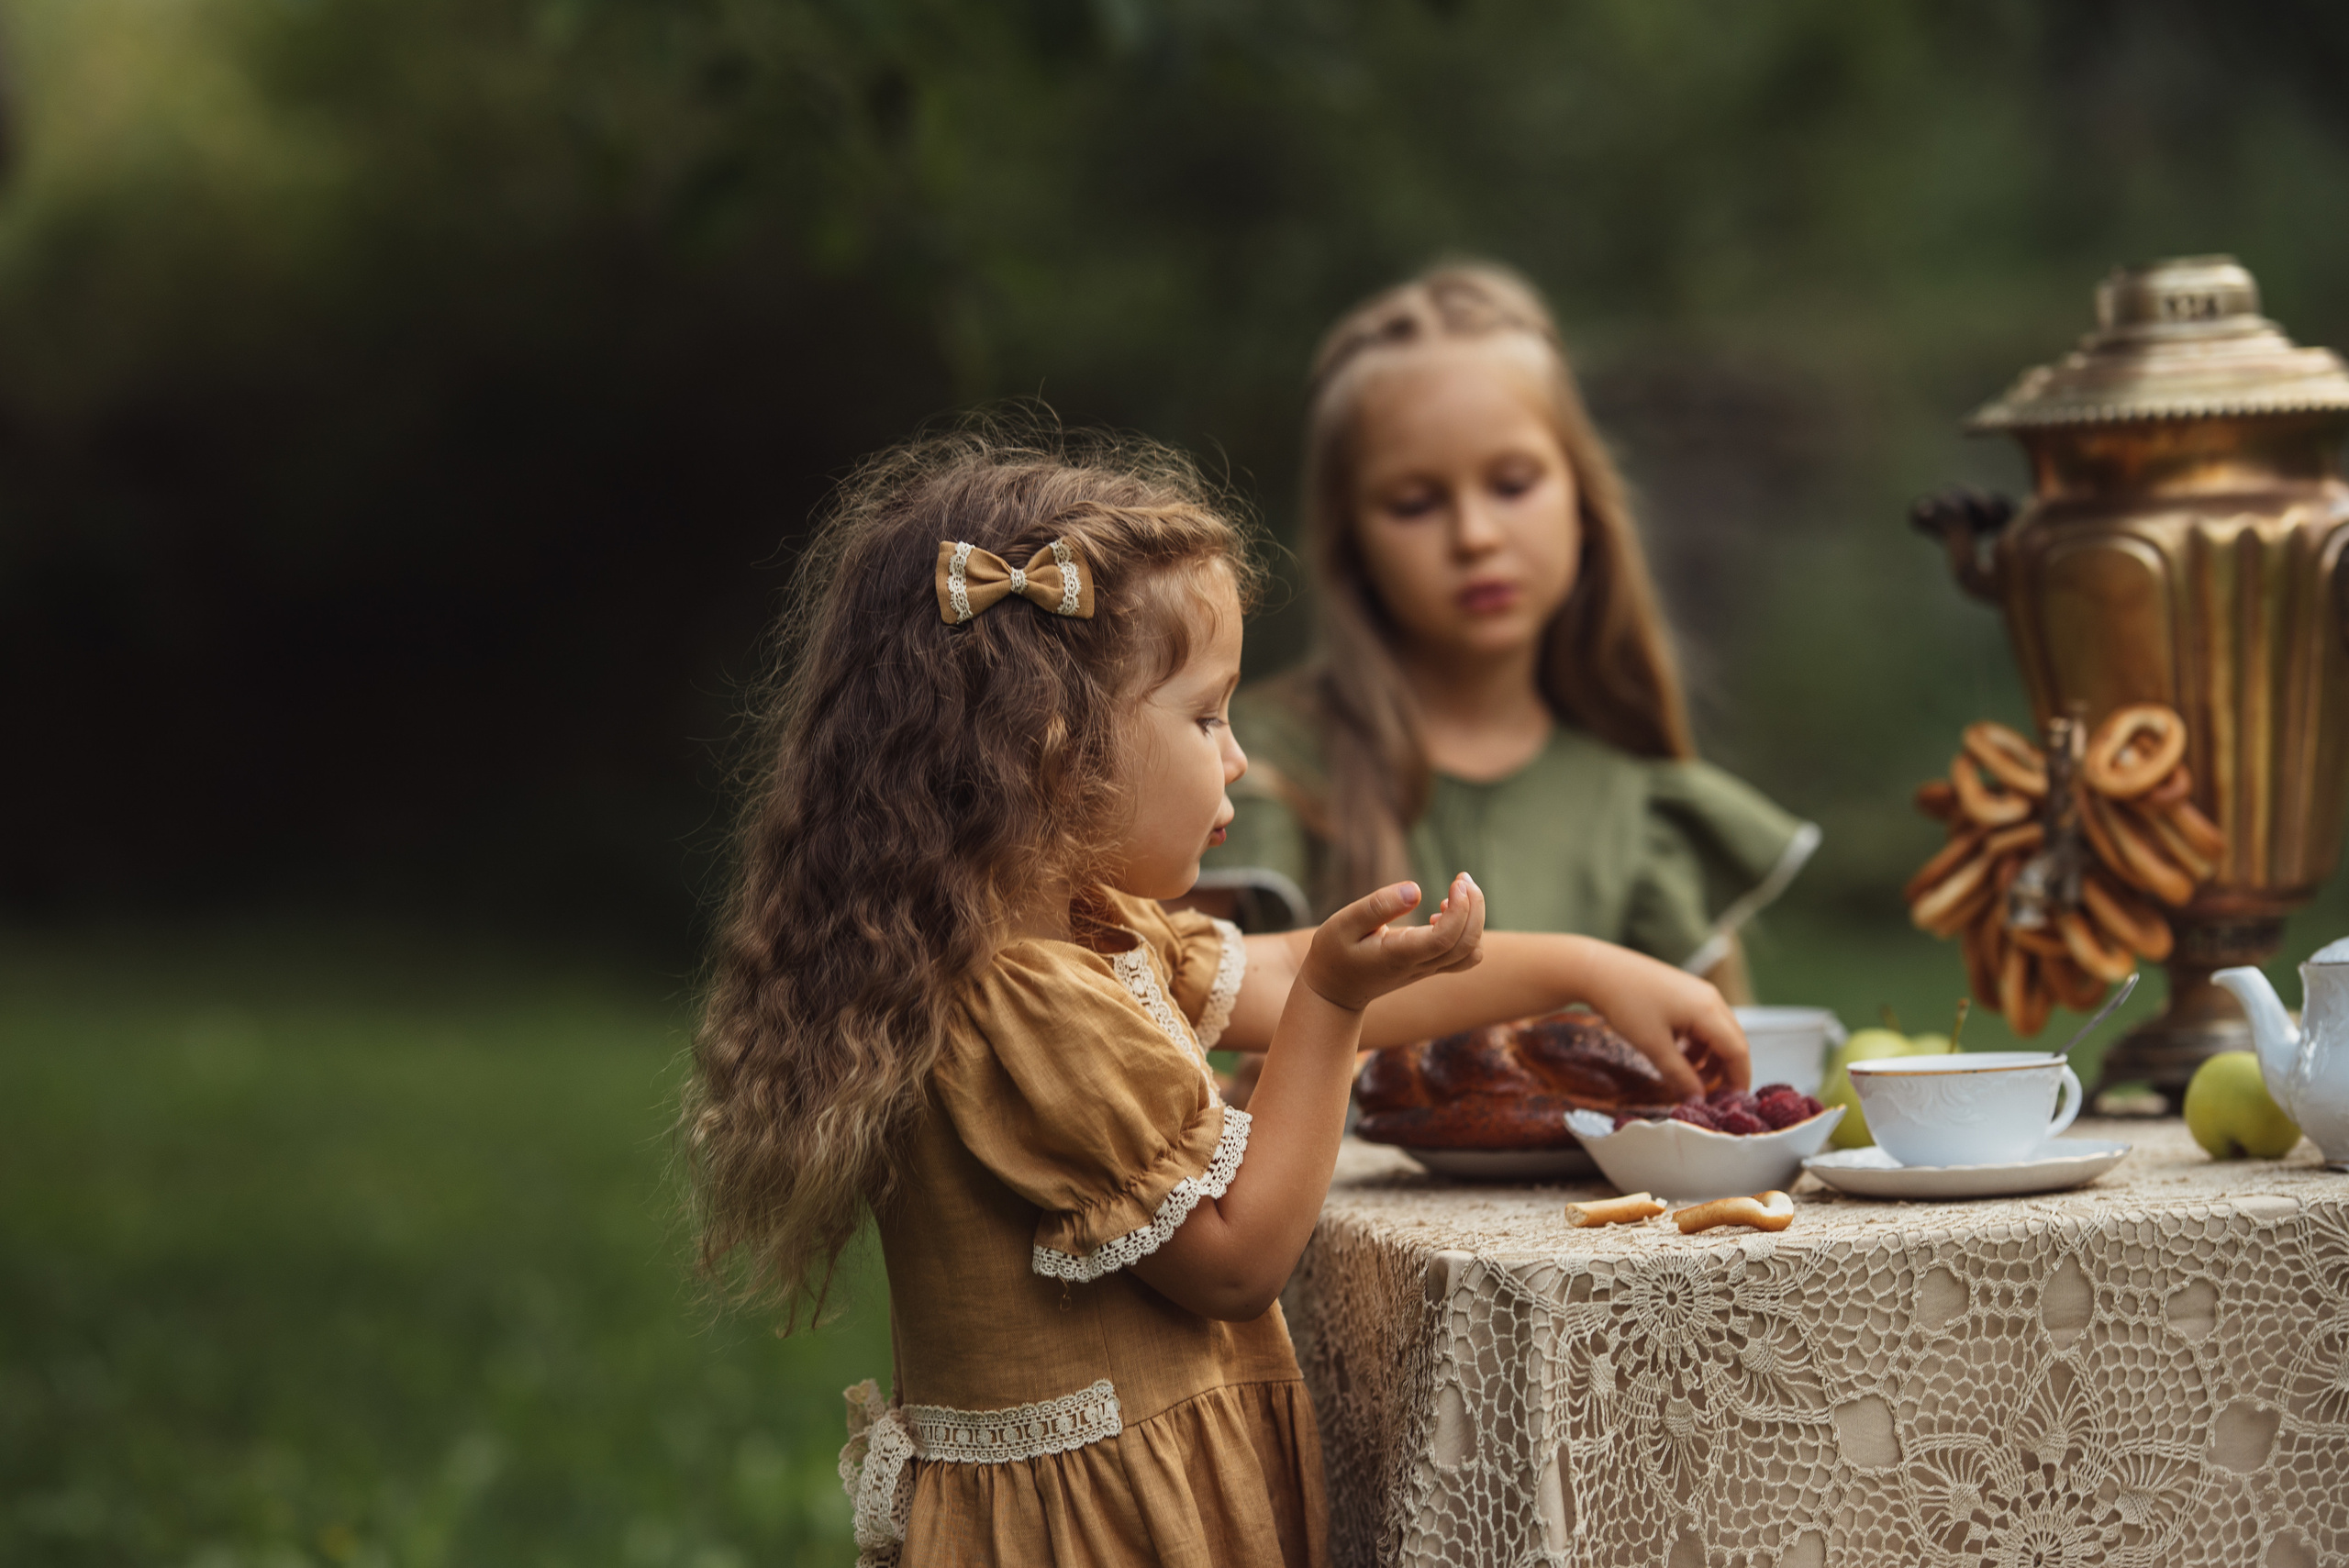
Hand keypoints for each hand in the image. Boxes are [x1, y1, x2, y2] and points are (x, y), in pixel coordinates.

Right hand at [1300, 874, 1484, 1012]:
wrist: (1334, 991)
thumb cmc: (1334, 952)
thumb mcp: (1344, 924)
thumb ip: (1378, 906)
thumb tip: (1416, 889)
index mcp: (1400, 955)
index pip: (1445, 938)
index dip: (1461, 909)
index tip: (1456, 882)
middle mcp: (1419, 965)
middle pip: (1467, 945)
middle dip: (1476, 908)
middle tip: (1463, 877)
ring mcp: (1427, 969)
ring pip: (1471, 952)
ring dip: (1475, 919)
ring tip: (1458, 890)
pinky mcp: (1429, 966)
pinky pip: (1463, 955)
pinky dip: (1467, 931)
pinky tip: (1443, 911)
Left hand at [1573, 943, 1747, 1097]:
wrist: (1598, 970)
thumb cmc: (1627, 1005)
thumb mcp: (1653, 1046)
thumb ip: (1679, 1076)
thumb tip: (1697, 1101)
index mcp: (1709, 1011)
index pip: (1739, 1051)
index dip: (1738, 1080)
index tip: (1729, 1105)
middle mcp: (1711, 999)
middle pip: (1732, 1042)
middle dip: (1725, 1072)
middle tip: (1710, 1097)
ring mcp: (1698, 994)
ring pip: (1716, 1035)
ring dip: (1707, 1060)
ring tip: (1687, 1080)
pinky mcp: (1684, 994)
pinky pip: (1700, 1025)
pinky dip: (1695, 1046)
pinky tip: (1676, 1058)